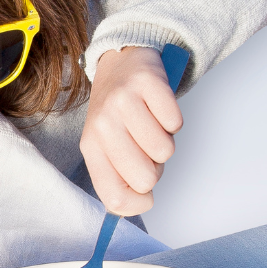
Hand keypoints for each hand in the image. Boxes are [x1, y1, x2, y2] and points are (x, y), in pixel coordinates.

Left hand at [80, 46, 182, 215]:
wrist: (121, 62)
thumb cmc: (117, 112)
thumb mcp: (106, 145)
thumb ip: (117, 176)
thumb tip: (137, 205)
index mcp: (91, 148)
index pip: (114, 198)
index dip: (139, 204)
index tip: (145, 194)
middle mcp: (102, 126)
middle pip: (145, 179)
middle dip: (155, 169)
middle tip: (146, 148)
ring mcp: (123, 103)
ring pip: (164, 151)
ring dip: (165, 140)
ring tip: (151, 124)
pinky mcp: (147, 84)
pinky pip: (175, 123)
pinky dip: (173, 120)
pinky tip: (158, 108)